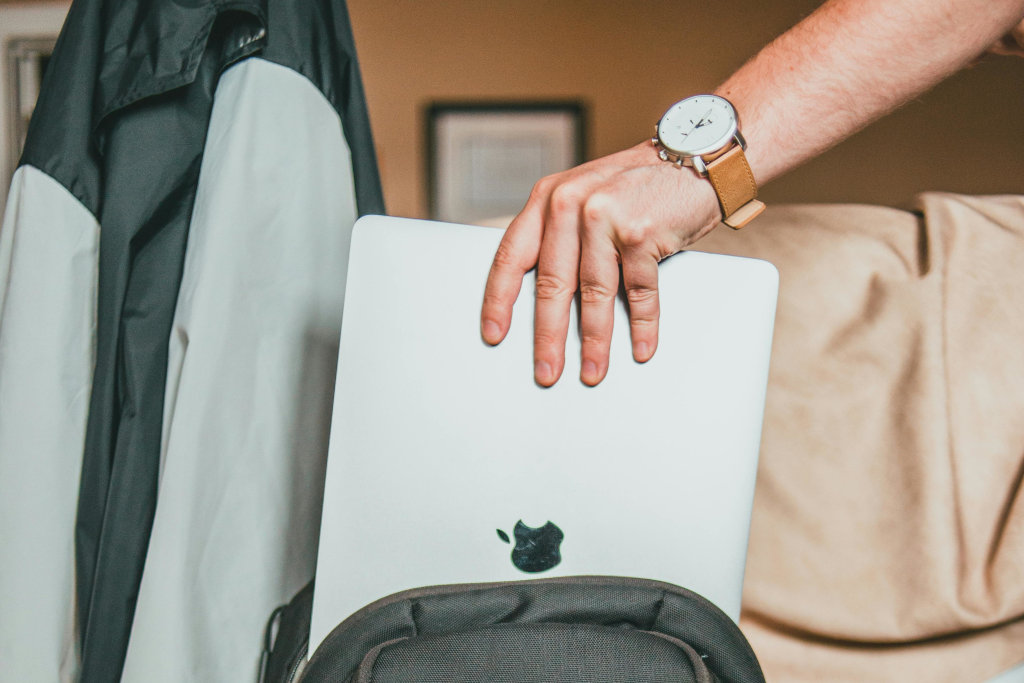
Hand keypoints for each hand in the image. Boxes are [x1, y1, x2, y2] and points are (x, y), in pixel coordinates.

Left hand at [480, 141, 721, 386]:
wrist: (693, 158)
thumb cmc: (634, 186)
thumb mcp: (583, 197)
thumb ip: (557, 235)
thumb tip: (541, 300)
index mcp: (547, 198)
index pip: (511, 256)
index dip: (499, 300)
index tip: (494, 334)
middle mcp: (570, 204)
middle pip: (551, 284)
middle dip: (548, 336)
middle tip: (546, 371)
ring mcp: (606, 217)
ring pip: (594, 294)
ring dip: (595, 341)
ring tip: (592, 371)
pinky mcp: (642, 232)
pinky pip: (639, 292)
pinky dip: (642, 325)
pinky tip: (640, 348)